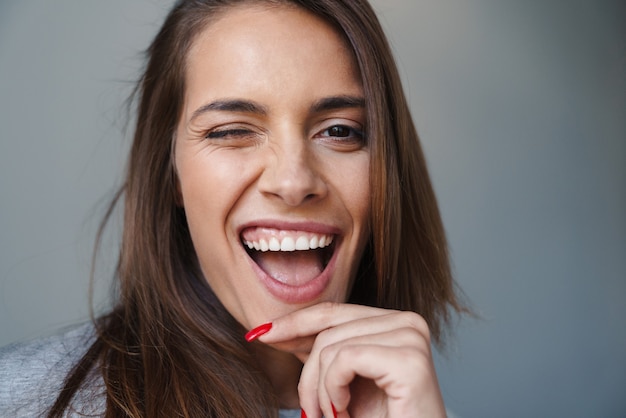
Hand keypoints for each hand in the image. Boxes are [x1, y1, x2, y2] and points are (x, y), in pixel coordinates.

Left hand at [255, 302, 445, 417]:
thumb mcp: (341, 382)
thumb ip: (320, 351)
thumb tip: (273, 329)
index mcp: (394, 321)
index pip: (333, 312)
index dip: (294, 322)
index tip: (260, 334)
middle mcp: (408, 322)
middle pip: (328, 328)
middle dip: (308, 374)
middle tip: (313, 413)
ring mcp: (411, 337)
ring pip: (332, 346)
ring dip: (321, 391)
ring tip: (335, 416)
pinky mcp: (410, 360)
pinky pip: (344, 359)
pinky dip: (333, 391)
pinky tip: (345, 410)